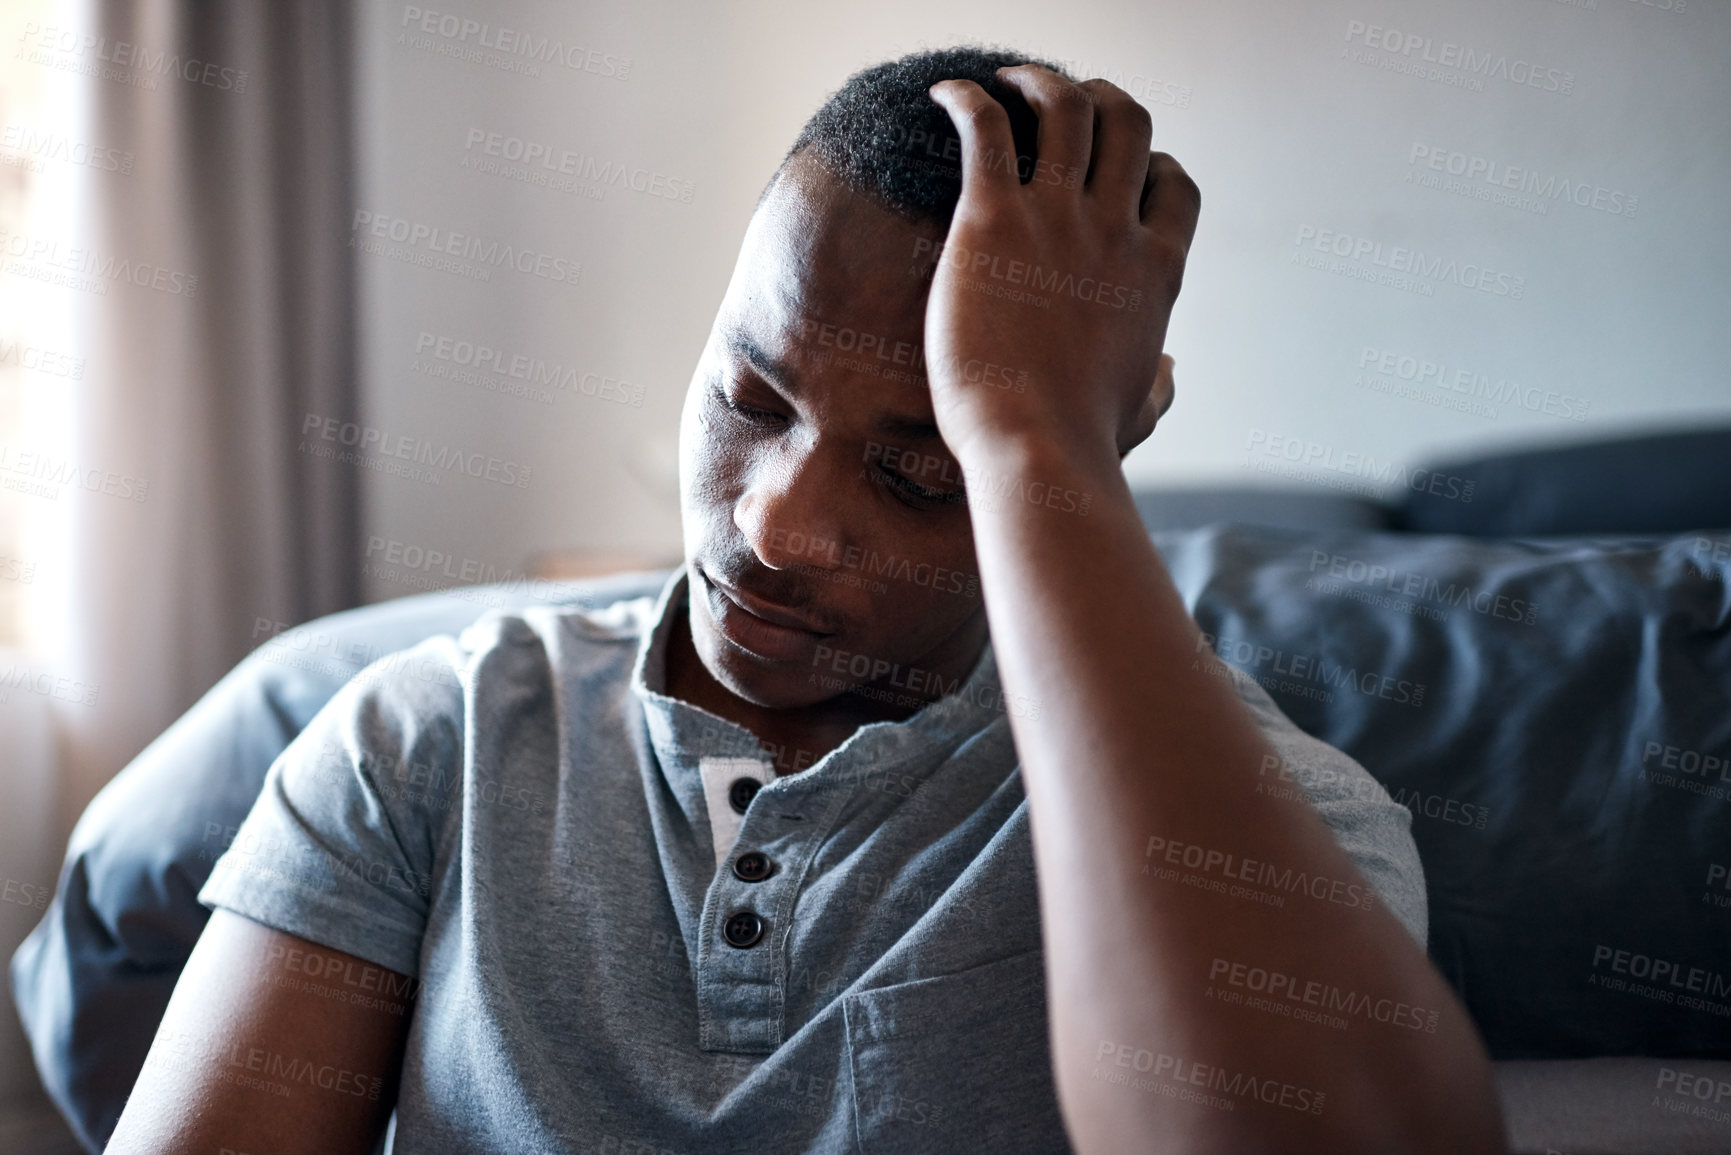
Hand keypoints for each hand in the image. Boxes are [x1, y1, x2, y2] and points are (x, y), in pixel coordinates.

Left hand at [923, 66, 1197, 470]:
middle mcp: (1115, 231)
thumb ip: (1157, 388)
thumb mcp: (1137, 411)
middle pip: (1129, 124)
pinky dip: (966, 96)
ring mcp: (1057, 219)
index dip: (1150, 164)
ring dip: (1038, 81)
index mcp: (1155, 272)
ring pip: (1067, 105)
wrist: (1036, 447)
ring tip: (1007, 83)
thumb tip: (1169, 375)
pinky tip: (944, 94)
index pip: (1175, 184)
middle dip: (1101, 99)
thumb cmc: (1080, 443)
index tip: (1116, 170)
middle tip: (1061, 105)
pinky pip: (986, 127)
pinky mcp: (992, 219)